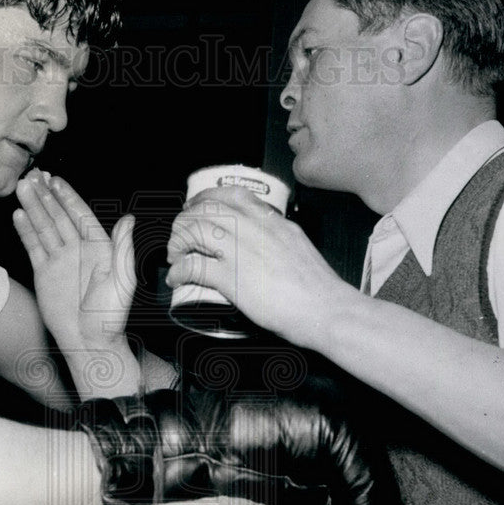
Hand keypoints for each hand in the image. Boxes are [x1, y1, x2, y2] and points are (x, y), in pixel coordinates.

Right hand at [14, 169, 139, 397]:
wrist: (89, 342)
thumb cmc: (111, 316)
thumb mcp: (123, 281)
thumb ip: (123, 249)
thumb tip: (128, 220)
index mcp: (99, 248)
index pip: (80, 216)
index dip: (68, 198)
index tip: (55, 181)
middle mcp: (78, 250)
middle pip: (59, 217)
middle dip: (46, 197)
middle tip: (31, 176)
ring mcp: (60, 261)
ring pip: (45, 228)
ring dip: (34, 208)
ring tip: (22, 188)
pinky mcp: (44, 273)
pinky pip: (34, 247)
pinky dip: (26, 231)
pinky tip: (18, 214)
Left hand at [165, 186, 353, 346]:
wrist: (327, 309)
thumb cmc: (318, 288)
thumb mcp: (297, 249)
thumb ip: (276, 241)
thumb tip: (261, 247)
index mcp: (272, 222)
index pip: (232, 195)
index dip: (206, 199)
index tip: (196, 209)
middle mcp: (255, 229)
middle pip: (206, 209)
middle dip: (185, 221)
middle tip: (180, 237)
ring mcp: (242, 251)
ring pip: (194, 230)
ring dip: (178, 242)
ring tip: (177, 256)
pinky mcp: (232, 277)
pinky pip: (193, 265)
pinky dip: (179, 271)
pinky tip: (178, 277)